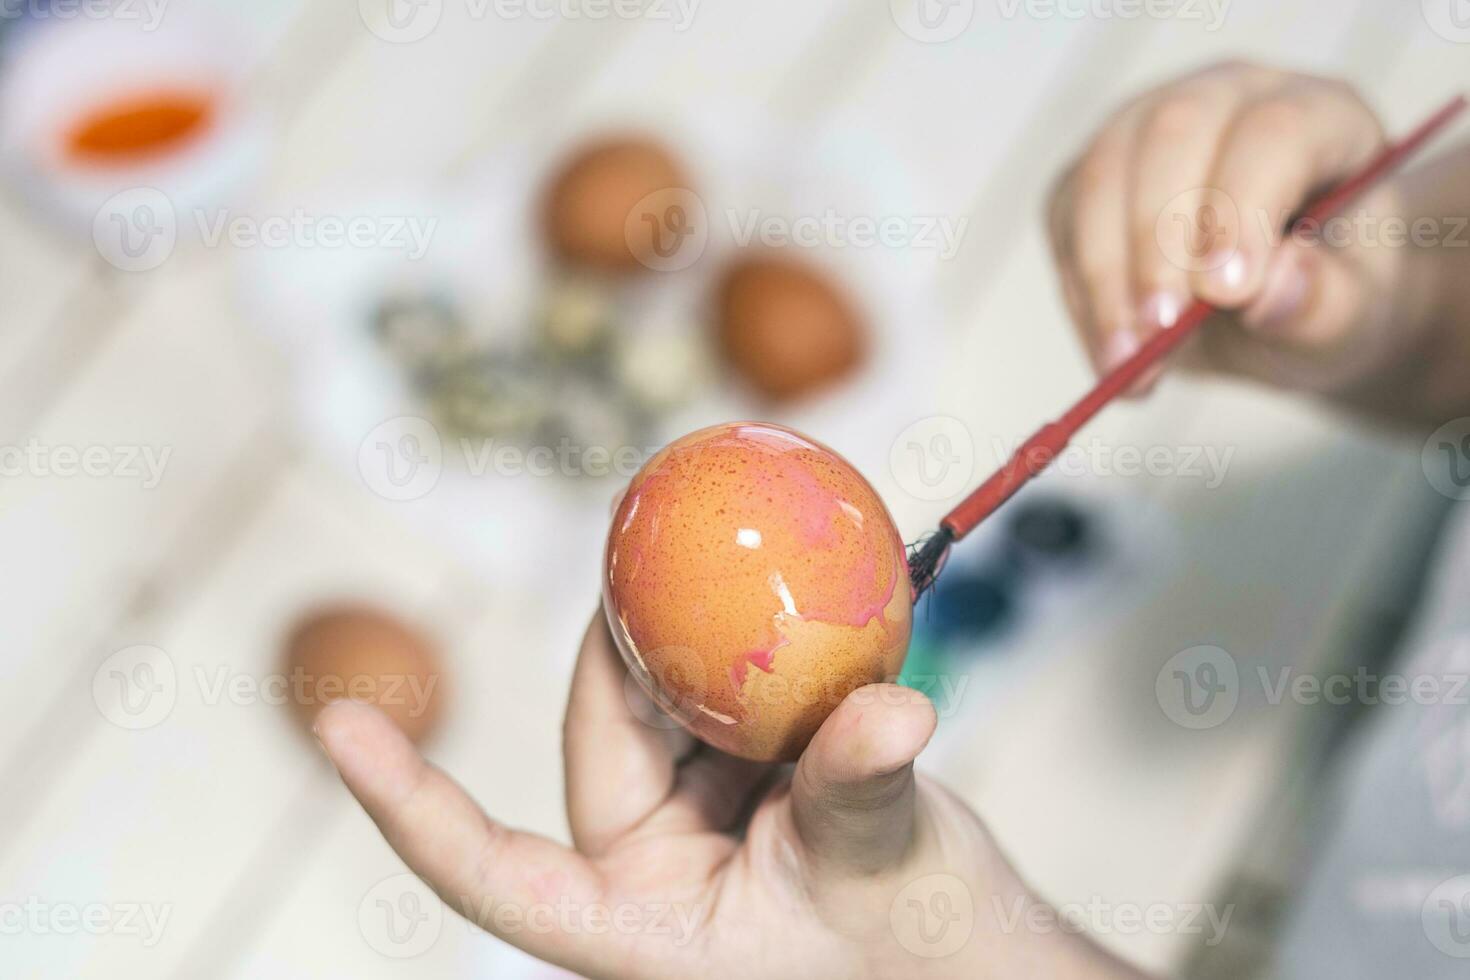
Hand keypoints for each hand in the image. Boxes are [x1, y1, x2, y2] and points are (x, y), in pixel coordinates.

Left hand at [316, 611, 1140, 978]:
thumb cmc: (923, 947)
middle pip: (599, 738)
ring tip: (724, 554)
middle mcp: (649, 870)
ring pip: (663, 708)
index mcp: (635, 925)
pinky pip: (723, 701)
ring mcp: (697, 824)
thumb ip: (863, 782)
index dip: (408, 800)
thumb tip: (892, 707)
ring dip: (693, 638)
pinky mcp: (744, 785)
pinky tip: (780, 590)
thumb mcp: (882, 864)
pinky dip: (747, 650)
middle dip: (623, 646)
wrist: (980, 954)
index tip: (335, 722)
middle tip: (652, 544)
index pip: (492, 872)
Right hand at [1045, 61, 1445, 398]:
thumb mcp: (1353, 316)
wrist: (1278, 303)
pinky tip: (1112, 353)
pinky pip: (1066, 222)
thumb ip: (1324, 304)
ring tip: (1127, 360)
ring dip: (1105, 275)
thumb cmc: (1326, 295)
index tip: (1228, 294)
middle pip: (1174, 132)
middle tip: (1160, 332)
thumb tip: (1268, 287)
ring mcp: (1148, 128)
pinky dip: (1082, 297)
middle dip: (1158, 239)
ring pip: (1102, 174)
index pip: (1273, 133)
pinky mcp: (1091, 177)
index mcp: (1318, 115)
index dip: (1244, 210)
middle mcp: (1228, 99)